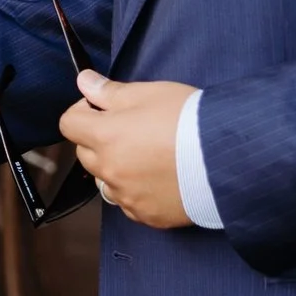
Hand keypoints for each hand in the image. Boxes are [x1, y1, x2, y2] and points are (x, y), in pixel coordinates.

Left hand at [58, 73, 194, 228]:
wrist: (227, 157)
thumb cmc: (189, 119)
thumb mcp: (148, 93)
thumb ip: (109, 91)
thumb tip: (84, 81)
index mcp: (104, 136)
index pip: (69, 124)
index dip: (83, 111)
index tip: (101, 106)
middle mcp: (109, 170)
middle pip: (85, 154)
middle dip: (98, 139)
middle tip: (130, 129)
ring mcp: (127, 196)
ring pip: (105, 181)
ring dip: (115, 169)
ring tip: (146, 156)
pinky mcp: (147, 214)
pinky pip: (129, 202)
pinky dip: (136, 191)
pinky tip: (159, 178)